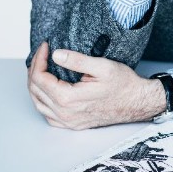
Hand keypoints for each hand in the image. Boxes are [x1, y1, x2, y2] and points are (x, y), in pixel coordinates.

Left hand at [27, 42, 165, 129]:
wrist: (137, 102)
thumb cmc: (123, 84)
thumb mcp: (102, 66)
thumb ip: (77, 60)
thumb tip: (56, 54)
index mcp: (69, 99)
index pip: (39, 78)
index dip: (39, 59)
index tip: (45, 46)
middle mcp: (65, 114)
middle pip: (35, 91)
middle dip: (35, 69)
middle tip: (42, 54)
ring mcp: (69, 122)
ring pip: (39, 104)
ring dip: (36, 85)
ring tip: (41, 68)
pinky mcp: (73, 125)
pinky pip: (48, 115)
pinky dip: (43, 101)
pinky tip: (48, 90)